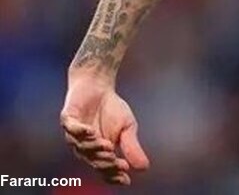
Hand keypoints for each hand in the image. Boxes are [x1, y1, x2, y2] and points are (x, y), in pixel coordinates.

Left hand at [61, 70, 149, 185]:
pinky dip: (80, 132)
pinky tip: (92, 132)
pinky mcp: (67, 119)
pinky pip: (72, 129)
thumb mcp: (127, 128)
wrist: (99, 85)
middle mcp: (83, 147)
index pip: (104, 168)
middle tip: (118, 163)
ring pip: (81, 147)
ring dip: (94, 149)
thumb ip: (131, 147)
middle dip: (105, 163)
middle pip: (92, 160)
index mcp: (97, 152)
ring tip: (109, 147)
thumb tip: (144, 168)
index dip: (113, 175)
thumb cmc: (112, 108)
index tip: (126, 179)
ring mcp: (74, 134)